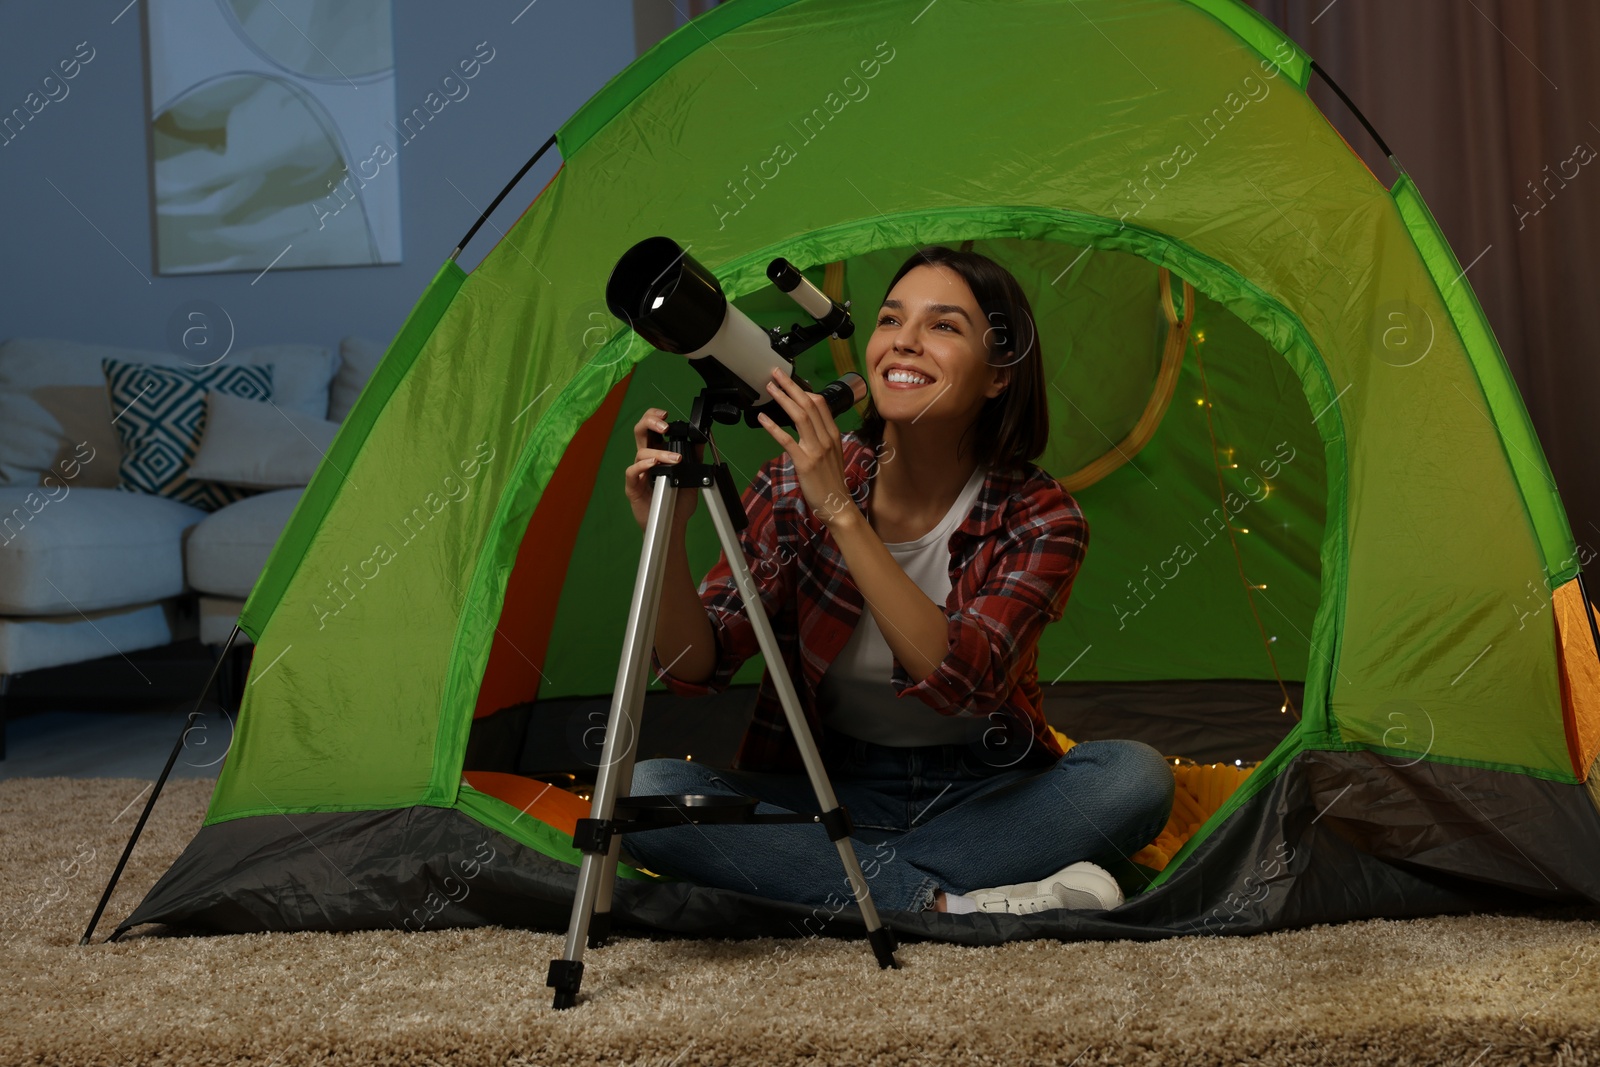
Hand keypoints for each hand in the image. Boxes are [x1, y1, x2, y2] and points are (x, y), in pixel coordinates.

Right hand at [625, 408, 703, 531]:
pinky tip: (655, 465)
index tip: (667, 414)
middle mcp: (646, 460)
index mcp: (657, 453)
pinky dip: (643, 465)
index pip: (651, 428)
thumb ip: (695, 458)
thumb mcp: (691, 476)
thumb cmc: (678, 502)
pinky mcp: (633, 487)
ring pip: (640, 452)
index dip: (655, 417)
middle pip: (640, 432)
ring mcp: (639, 473)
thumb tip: (702, 440)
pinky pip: (633, 471)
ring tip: (676, 460)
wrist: (674, 525)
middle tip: (665, 426)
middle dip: (650, 422)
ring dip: (659, 452)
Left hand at [755, 367, 855, 526]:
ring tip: (769, 388)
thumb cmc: (831, 481)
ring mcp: (817, 449)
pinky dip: (774, 427)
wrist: (837, 505)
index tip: (789, 380)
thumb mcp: (832, 453)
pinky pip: (788, 440)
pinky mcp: (805, 462)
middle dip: (790, 386)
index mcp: (833, 434)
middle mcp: (826, 438)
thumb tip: (807, 421)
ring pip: (800, 416)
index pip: (820, 403)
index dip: (803, 389)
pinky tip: (763, 419)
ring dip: (783, 399)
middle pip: (808, 404)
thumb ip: (821, 436)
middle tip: (775, 373)